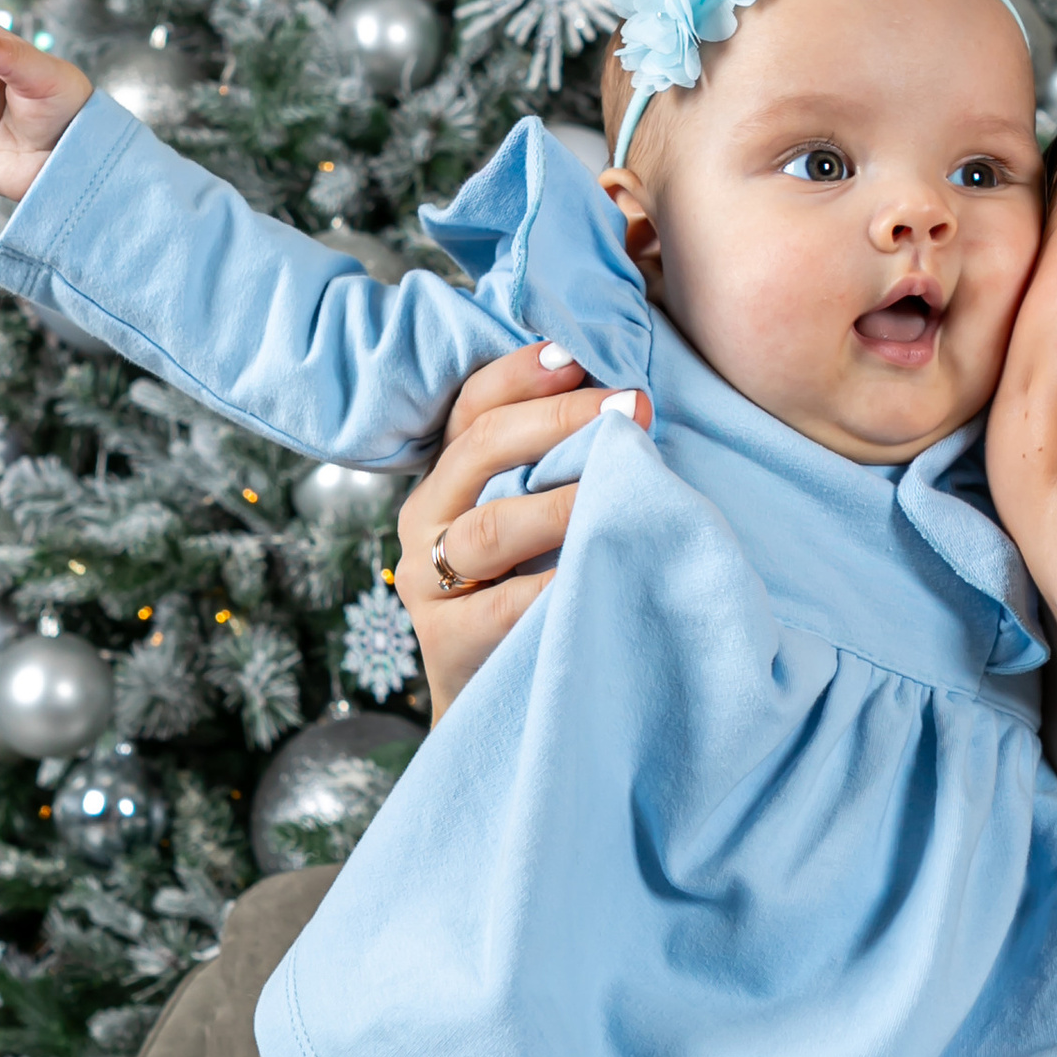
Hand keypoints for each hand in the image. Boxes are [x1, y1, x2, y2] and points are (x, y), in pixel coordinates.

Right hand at [394, 345, 647, 722]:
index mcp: (446, 479)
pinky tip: (598, 567)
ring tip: (622, 486)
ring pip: (490, 527)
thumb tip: (628, 403)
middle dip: (559, 421)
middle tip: (631, 409)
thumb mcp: (534, 521)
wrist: (498, 700)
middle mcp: (425, 520)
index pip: (472, 407)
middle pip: (480, 449)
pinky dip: (555, 584)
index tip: (579, 356)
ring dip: (561, 502)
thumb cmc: (530, 592)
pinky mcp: (448, 641)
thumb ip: (556, 466)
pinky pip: (506, 605)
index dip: (521, 374)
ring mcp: (428, 582)